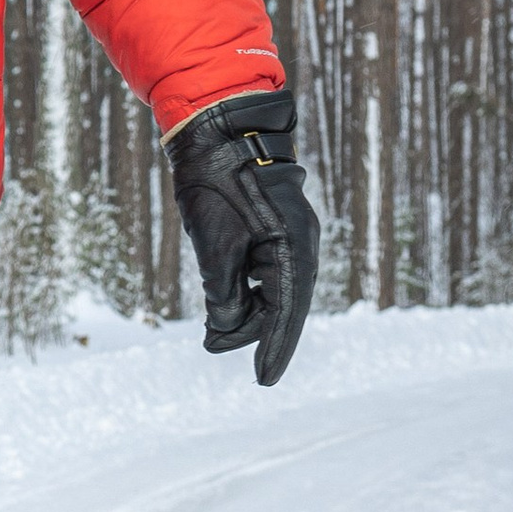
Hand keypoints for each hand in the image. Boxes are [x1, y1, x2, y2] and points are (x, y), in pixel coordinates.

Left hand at [166, 91, 318, 388]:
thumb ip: (223, 293)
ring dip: (244, 309)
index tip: (263, 381)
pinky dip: (246, 288)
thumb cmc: (217, 184)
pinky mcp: (274, 228)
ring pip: (272, 289)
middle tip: (212, 345)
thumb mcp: (215, 246)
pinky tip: (228, 301)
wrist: (219, 130)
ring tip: (213, 330)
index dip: (273, 349)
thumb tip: (225, 328)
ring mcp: (290, 236)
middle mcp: (300, 245)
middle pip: (281, 304)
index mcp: (293, 250)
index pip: (286, 313)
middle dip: (249, 330)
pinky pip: (266, 270)